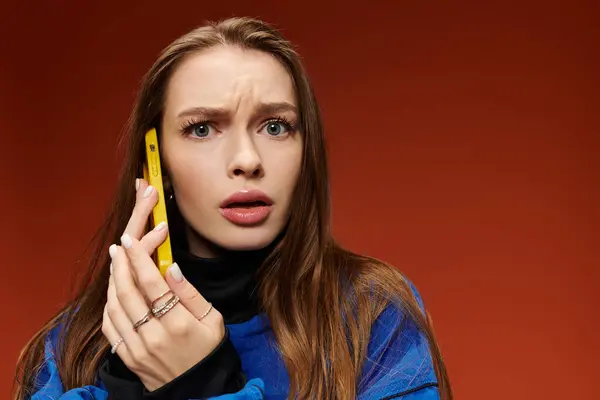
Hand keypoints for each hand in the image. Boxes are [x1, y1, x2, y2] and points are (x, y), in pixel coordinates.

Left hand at [101, 179, 224, 390]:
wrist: (197, 390)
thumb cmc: (208, 350)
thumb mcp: (212, 320)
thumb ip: (191, 294)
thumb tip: (172, 268)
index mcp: (179, 324)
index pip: (152, 283)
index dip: (138, 258)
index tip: (130, 241)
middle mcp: (154, 335)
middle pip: (128, 292)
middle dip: (121, 265)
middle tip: (119, 247)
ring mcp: (137, 348)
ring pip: (115, 307)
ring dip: (112, 282)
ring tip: (116, 263)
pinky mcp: (127, 357)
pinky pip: (111, 326)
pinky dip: (109, 305)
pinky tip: (114, 291)